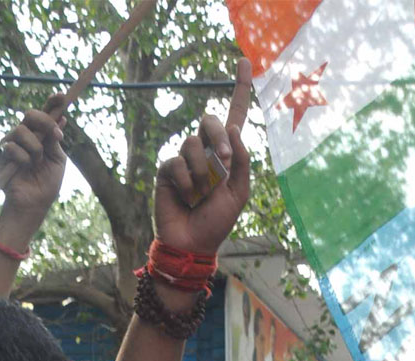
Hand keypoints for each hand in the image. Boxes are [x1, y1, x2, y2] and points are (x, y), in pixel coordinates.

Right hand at [0, 102, 66, 226]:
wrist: (33, 203)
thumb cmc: (46, 183)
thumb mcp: (57, 160)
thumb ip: (55, 139)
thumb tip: (60, 118)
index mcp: (40, 135)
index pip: (44, 114)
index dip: (52, 103)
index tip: (61, 96)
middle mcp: (25, 135)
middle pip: (31, 115)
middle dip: (45, 122)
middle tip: (55, 136)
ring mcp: (12, 141)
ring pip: (22, 131)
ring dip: (35, 149)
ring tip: (36, 164)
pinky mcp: (1, 152)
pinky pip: (12, 147)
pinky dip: (23, 159)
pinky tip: (23, 169)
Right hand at [152, 61, 250, 258]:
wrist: (193, 244)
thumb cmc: (217, 222)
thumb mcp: (239, 193)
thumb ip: (242, 162)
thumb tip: (234, 128)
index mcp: (227, 154)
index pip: (235, 116)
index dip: (240, 89)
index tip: (246, 62)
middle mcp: (206, 151)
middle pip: (210, 121)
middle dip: (218, 138)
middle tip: (223, 163)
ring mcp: (185, 159)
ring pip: (193, 143)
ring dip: (202, 171)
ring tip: (202, 195)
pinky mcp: (168, 169)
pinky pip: (177, 163)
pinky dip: (187, 183)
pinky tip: (187, 199)